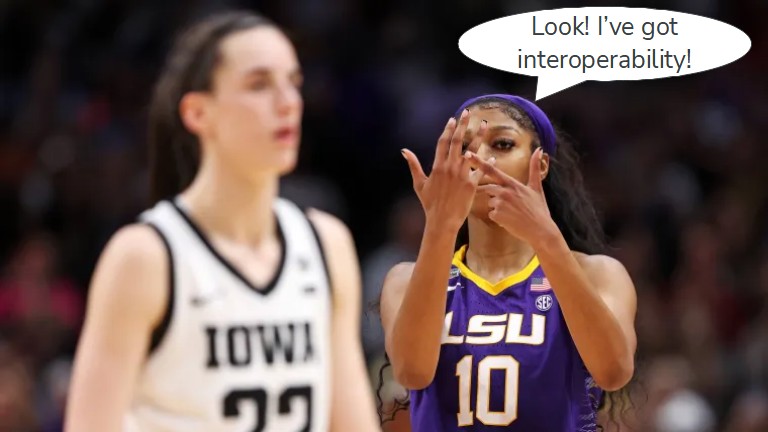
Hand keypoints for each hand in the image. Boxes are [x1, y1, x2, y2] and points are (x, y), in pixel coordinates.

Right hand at [402, 110, 487, 231]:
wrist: (442, 220)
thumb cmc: (429, 204)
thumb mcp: (419, 184)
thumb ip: (413, 165)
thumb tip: (404, 151)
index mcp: (437, 166)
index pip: (443, 142)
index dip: (447, 129)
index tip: (452, 119)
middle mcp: (450, 167)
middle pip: (457, 141)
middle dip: (462, 125)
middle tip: (466, 112)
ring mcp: (462, 175)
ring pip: (472, 150)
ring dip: (479, 136)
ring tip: (484, 124)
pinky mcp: (472, 184)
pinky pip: (481, 169)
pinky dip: (487, 162)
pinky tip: (492, 155)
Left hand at [465, 148, 557, 243]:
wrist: (541, 230)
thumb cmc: (539, 209)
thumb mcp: (537, 187)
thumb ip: (535, 168)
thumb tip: (539, 150)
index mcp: (512, 183)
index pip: (492, 170)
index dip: (478, 162)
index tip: (467, 154)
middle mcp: (504, 191)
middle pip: (487, 188)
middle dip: (491, 194)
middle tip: (506, 202)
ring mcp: (500, 203)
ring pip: (490, 202)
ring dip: (498, 207)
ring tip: (513, 213)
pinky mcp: (497, 215)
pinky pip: (491, 214)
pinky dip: (498, 218)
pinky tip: (510, 220)